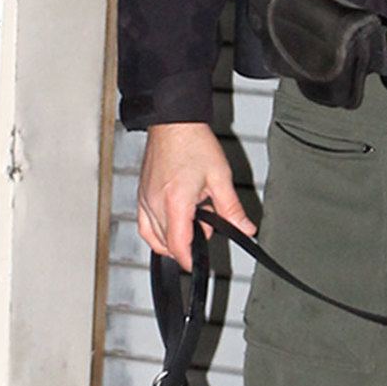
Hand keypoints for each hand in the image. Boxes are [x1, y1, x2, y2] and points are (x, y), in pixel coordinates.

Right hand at [137, 121, 253, 270]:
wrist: (173, 122)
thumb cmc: (193, 142)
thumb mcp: (220, 177)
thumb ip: (232, 209)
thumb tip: (245, 229)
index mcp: (175, 202)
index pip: (178, 245)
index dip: (188, 259)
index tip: (197, 263)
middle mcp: (155, 203)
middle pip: (166, 244)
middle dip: (187, 243)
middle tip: (206, 222)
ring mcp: (145, 199)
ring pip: (152, 237)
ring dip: (172, 238)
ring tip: (191, 217)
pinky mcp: (141, 194)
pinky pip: (144, 224)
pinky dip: (156, 231)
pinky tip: (172, 219)